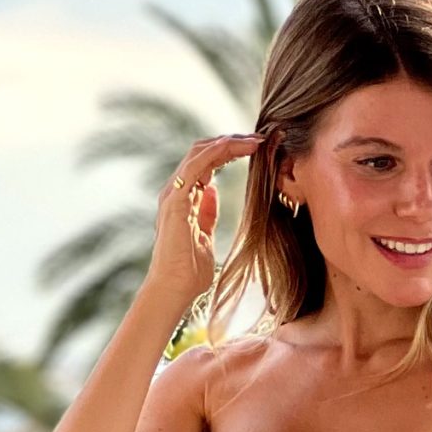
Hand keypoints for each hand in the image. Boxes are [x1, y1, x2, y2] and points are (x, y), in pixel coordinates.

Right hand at [145, 132, 263, 315]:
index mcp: (183, 198)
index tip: (256, 150)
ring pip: (199, 152)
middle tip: (259, 140)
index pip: (205, 163)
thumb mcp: (205, 237)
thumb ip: (206, 213)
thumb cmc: (189, 273)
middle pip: (202, 151)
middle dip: (230, 142)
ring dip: (229, 143)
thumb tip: (212, 192)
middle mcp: (175, 191)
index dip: (229, 152)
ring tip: (254, 142)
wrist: (173, 291)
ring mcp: (173, 194)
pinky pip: (196, 166)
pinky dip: (218, 153)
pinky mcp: (175, 200)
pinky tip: (239, 148)